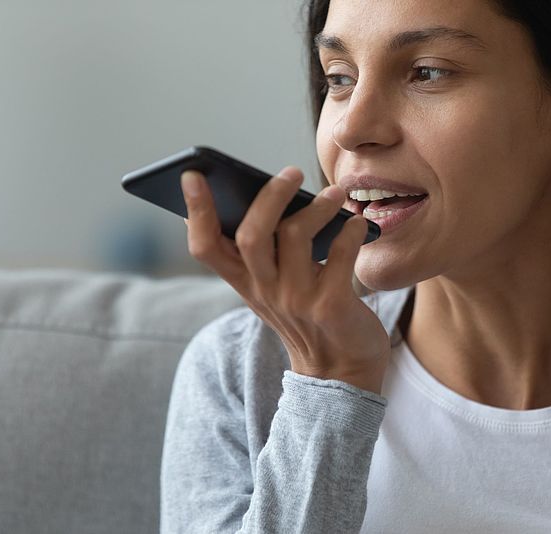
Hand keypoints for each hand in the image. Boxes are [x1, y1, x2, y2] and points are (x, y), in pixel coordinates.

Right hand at [181, 166, 390, 393]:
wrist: (341, 373)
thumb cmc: (308, 315)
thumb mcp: (274, 288)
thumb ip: (263, 251)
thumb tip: (266, 191)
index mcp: (244, 283)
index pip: (205, 247)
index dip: (196, 211)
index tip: (193, 175)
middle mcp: (265, 291)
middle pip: (250, 236)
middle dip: (269, 197)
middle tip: (292, 172)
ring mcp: (297, 301)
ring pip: (294, 237)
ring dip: (317, 208)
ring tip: (336, 193)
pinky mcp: (331, 307)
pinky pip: (340, 258)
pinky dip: (350, 234)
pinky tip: (357, 224)